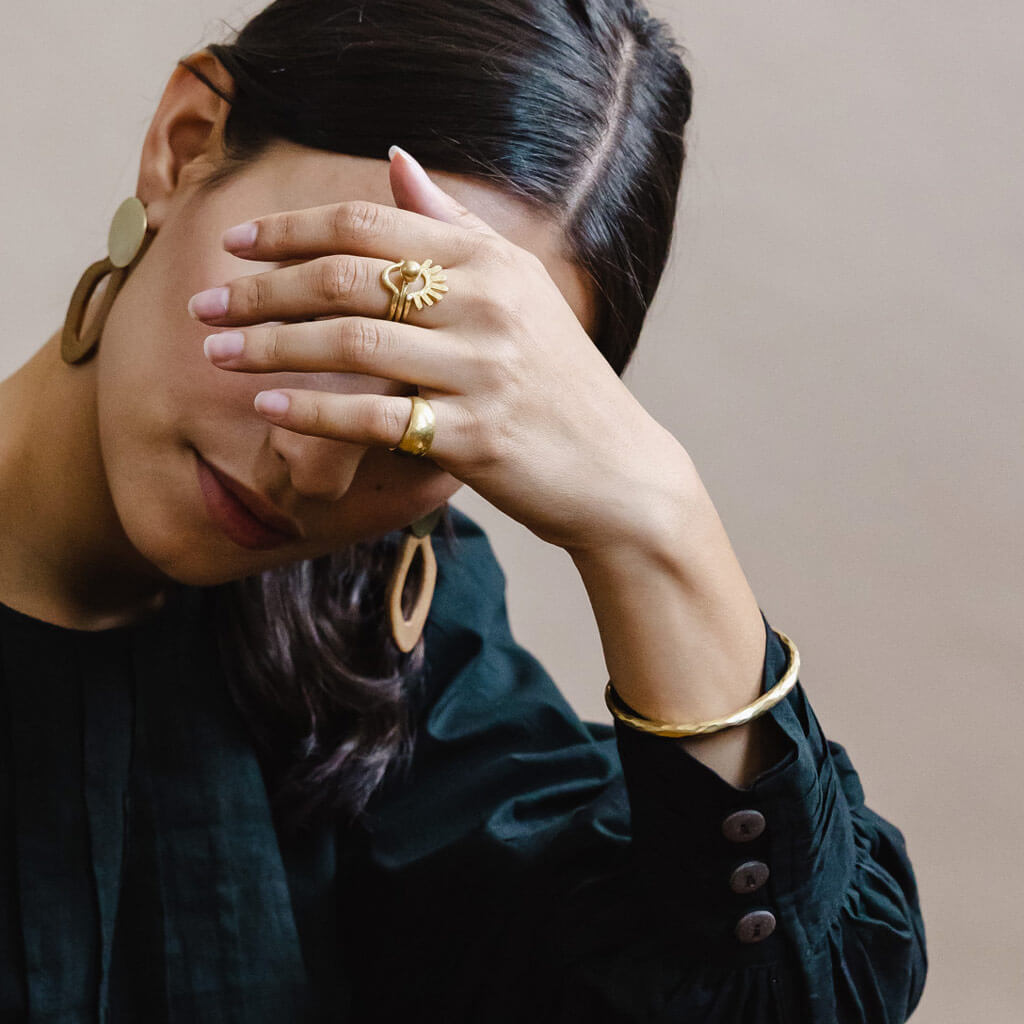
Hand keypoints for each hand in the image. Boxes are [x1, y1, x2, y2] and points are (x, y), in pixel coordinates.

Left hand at [191, 147, 689, 553]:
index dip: (291, 230)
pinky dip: (314, 410)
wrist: (616, 467)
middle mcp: (487, 304)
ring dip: (272, 345)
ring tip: (218, 353)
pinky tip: (268, 406)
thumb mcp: (518, 288)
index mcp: (491, 261)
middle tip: (205, 304)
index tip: (237, 244)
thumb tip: (396, 159)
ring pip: (352, 343)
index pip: (369, 223)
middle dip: (263, 288)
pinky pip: (375, 416)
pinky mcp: (476, 436)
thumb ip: (454, 224)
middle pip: (348, 277)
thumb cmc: (558, 380)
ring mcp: (483, 370)